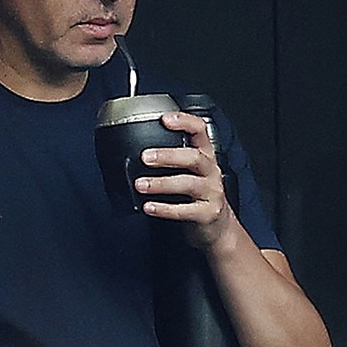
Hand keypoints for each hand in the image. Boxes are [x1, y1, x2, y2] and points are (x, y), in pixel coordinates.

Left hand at [133, 111, 236, 249]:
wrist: (215, 227)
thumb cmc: (194, 195)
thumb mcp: (187, 172)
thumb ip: (168, 160)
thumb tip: (131, 152)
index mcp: (204, 155)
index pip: (200, 131)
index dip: (185, 122)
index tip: (164, 119)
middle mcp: (210, 171)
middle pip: (194, 157)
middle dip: (168, 155)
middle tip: (145, 157)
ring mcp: (211, 192)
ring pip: (189, 183)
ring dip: (161, 183)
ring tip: (140, 185)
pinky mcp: (208, 213)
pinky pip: (185, 210)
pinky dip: (165, 208)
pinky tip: (148, 207)